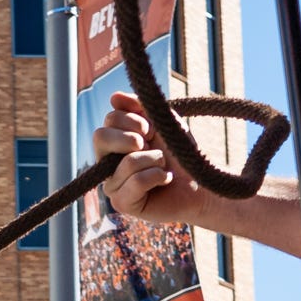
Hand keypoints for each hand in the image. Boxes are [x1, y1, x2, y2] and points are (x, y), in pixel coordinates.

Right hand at [94, 91, 217, 229]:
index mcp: (115, 142)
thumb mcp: (162, 122)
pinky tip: (165, 180)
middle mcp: (108, 163)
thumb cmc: (180, 153)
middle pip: (100, 137)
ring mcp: (112, 184)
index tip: (152, 128)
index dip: (133, 119)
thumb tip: (114, 97)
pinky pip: (136, 182)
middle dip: (132, 136)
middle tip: (152, 144)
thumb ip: (140, 108)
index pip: (109, 120)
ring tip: (163, 166)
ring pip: (128, 161)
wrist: (200, 182)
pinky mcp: (122, 203)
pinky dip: (158, 176)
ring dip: (155, 160)